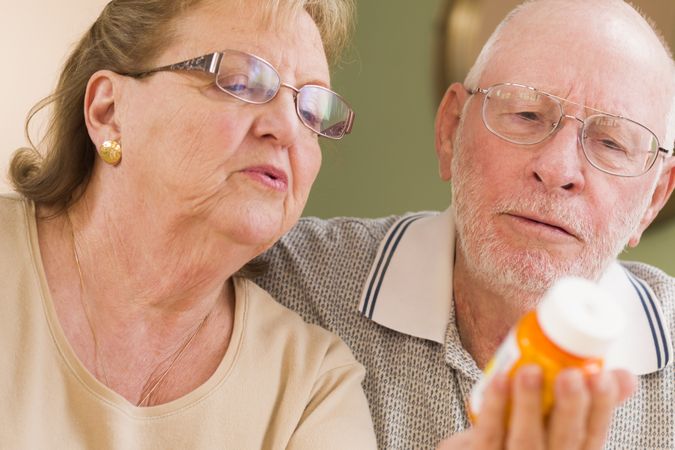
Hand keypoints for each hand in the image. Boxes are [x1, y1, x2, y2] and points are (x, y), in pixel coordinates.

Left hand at [436, 365, 636, 449]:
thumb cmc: (521, 436)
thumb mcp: (560, 424)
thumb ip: (589, 402)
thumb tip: (624, 376)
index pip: (593, 436)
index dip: (601, 408)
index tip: (604, 378)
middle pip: (565, 441)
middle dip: (571, 408)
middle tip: (572, 375)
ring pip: (526, 440)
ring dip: (530, 404)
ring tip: (531, 371)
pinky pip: (489, 434)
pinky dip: (495, 407)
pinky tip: (499, 380)